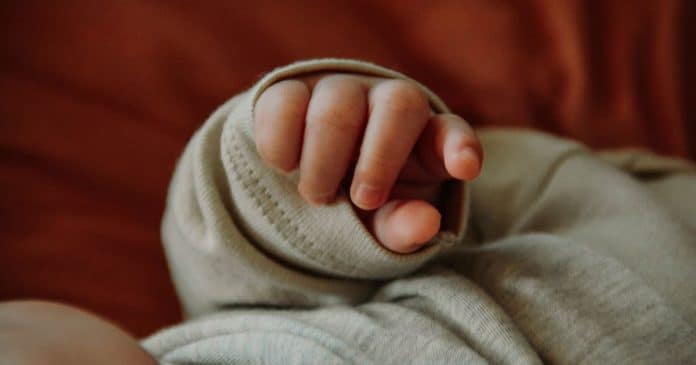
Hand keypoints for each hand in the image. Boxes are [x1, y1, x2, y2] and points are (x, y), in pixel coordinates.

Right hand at [255, 74, 481, 252]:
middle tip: (363, 201)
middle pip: (398, 105)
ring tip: (319, 195)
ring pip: (336, 109)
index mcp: (425, 140)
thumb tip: (426, 224)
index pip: (452, 132)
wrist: (302, 182)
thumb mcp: (383, 224)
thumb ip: (403, 227)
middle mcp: (387, 103)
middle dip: (380, 159)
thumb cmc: (359, 204)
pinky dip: (282, 146)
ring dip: (324, 162)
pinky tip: (287, 167)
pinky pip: (286, 104)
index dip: (459, 146)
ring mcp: (340, 90)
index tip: (465, 168)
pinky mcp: (293, 90)